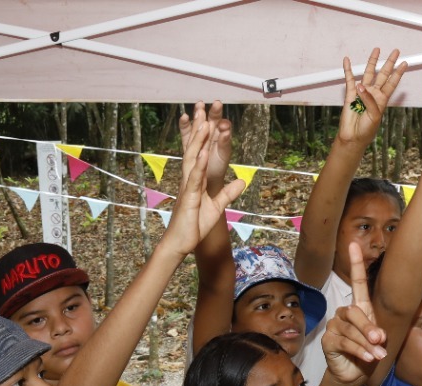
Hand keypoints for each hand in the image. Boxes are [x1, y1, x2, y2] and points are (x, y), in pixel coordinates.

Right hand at [158, 103, 245, 257]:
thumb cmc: (194, 225)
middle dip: (198, 128)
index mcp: (194, 179)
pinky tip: (202, 152)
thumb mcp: (217, 207)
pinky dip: (198, 165)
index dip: (203, 134)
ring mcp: (187, 186)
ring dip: (198, 141)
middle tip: (200, 106)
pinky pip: (194, 178)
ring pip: (192, 159)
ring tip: (204, 122)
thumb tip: (241, 181)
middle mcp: (188, 178)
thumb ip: (229, 193)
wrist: (180, 243)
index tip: (206, 115)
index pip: (198, 152)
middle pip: (193, 148)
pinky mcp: (188, 197)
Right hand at [320, 243, 386, 384]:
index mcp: (359, 308)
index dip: (356, 264)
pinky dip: (359, 350)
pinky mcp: (327, 340)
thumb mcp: (377, 341)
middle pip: (354, 312)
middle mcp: (344, 314)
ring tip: (377, 355)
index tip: (353, 245)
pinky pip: (344, 342)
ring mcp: (334, 326)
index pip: (357, 282)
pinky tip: (368, 358)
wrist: (354, 374)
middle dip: (369, 328)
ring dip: (367, 344)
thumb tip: (377, 336)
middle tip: (380, 340)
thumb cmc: (367, 352)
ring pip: (351, 330)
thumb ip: (377, 334)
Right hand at [337, 48, 404, 145]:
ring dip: (372, 62)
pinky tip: (347, 61)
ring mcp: (362, 93)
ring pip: (368, 73)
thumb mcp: (374, 116)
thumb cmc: (366, 130)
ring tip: (377, 50)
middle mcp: (373, 94)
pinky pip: (349, 80)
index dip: (398, 73)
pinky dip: (348, 70)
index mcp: (382, 99)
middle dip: (389, 63)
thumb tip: (361, 86)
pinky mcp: (350, 94)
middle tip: (395, 52)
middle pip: (383, 74)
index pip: (392, 83)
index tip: (405, 63)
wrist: (353, 137)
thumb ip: (370, 100)